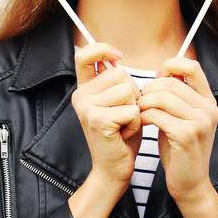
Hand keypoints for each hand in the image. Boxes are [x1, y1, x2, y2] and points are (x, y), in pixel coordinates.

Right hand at [70, 43, 142, 186]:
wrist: (113, 169)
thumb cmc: (120, 135)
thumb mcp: (117, 102)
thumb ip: (114, 81)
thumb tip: (116, 58)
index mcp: (84, 89)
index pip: (85, 54)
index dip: (102, 49)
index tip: (117, 56)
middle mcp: (81, 95)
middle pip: (120, 73)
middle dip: (133, 93)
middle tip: (123, 113)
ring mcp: (87, 107)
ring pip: (128, 90)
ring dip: (135, 109)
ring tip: (124, 124)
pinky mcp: (98, 120)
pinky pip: (132, 110)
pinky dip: (135, 123)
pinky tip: (124, 133)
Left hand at [137, 57, 217, 202]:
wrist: (190, 183)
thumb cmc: (180, 149)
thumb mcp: (182, 117)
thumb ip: (177, 96)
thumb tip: (162, 73)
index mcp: (208, 101)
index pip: (192, 66)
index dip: (171, 66)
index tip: (157, 79)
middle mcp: (208, 109)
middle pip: (171, 82)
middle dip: (149, 89)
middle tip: (140, 101)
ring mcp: (200, 122)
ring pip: (162, 97)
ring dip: (144, 103)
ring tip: (139, 112)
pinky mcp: (186, 135)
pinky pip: (157, 115)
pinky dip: (144, 117)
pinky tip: (141, 123)